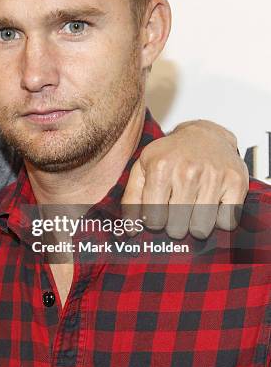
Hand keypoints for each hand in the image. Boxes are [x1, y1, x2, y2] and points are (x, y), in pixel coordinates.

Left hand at [122, 120, 248, 238]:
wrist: (205, 135)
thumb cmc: (170, 156)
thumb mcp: (143, 170)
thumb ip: (131, 200)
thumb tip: (130, 231)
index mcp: (160, 167)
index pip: (154, 220)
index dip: (155, 221)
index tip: (159, 210)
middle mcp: (187, 171)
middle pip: (177, 229)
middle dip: (175, 225)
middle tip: (177, 210)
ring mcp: (214, 176)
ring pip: (201, 229)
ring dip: (196, 225)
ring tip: (193, 207)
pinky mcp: (236, 182)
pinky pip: (226, 223)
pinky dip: (218, 220)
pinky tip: (212, 204)